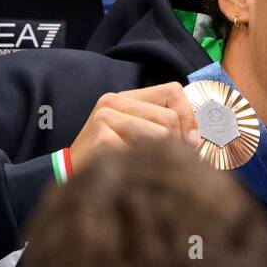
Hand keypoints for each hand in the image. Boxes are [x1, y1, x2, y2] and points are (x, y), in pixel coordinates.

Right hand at [68, 82, 199, 173]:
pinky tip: (131, 172)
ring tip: (148, 167)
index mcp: (125, 97)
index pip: (173, 91)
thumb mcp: (134, 134)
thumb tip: (196, 137)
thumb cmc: (107, 157)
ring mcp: (105, 117)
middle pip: (169, 117)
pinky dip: (143, 166)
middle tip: (167, 161)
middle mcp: (113, 101)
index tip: (191, 140)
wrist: (70, 175)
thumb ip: (161, 126)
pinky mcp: (102, 137)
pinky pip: (143, 151)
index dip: (188, 115)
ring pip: (160, 134)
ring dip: (160, 156)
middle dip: (176, 143)